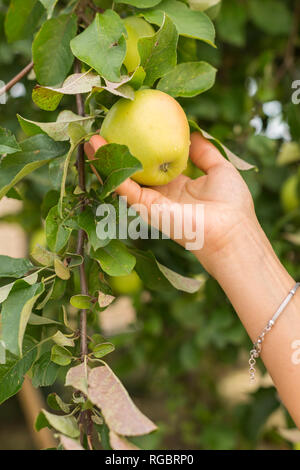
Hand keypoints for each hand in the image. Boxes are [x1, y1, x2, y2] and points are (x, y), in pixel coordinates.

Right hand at [84, 132, 256, 274]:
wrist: (232, 229)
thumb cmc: (231, 202)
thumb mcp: (220, 168)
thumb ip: (205, 151)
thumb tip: (193, 132)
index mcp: (177, 186)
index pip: (153, 166)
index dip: (141, 150)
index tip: (130, 131)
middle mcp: (161, 195)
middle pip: (133, 173)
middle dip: (117, 156)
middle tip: (102, 132)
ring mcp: (152, 203)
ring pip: (122, 180)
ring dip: (104, 161)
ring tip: (90, 140)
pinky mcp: (147, 208)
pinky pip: (124, 187)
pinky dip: (108, 170)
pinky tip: (97, 150)